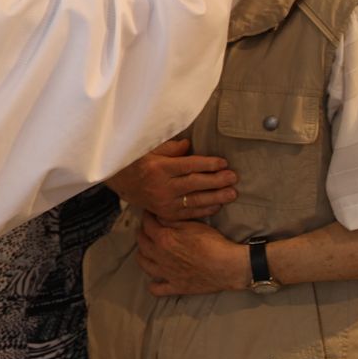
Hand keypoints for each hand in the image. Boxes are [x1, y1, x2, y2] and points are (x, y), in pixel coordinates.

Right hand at [105, 139, 237, 220]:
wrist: (123, 184)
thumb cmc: (141, 162)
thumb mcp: (152, 150)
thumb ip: (171, 148)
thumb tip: (190, 145)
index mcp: (160, 168)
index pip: (189, 165)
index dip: (208, 164)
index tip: (223, 163)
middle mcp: (163, 186)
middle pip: (195, 183)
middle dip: (217, 181)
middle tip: (233, 177)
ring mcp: (164, 202)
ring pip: (195, 200)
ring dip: (216, 197)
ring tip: (232, 194)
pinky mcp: (166, 213)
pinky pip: (189, 213)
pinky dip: (204, 210)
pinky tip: (218, 205)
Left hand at [134, 211, 247, 295]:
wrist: (228, 266)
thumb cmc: (212, 243)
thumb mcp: (192, 224)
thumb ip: (172, 221)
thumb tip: (158, 217)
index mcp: (164, 238)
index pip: (147, 224)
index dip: (147, 216)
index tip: (149, 213)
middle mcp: (160, 256)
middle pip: (141, 242)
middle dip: (142, 232)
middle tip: (147, 228)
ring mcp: (166, 273)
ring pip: (144, 264)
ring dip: (142, 254)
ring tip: (146, 249)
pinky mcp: (175, 287)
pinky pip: (156, 289)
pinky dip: (152, 285)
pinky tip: (155, 279)